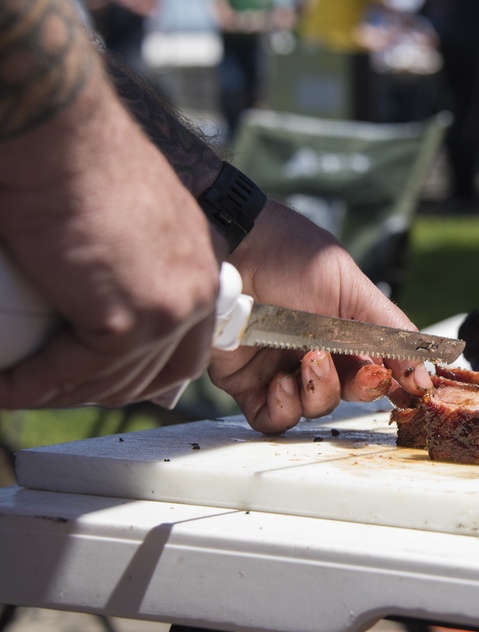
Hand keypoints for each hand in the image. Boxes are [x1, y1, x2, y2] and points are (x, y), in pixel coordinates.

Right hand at [0, 61, 221, 406]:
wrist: (61, 135)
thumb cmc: (79, 157)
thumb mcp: (125, 214)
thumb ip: (128, 256)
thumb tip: (93, 286)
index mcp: (200, 260)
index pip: (187, 338)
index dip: (146, 366)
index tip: (104, 376)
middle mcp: (195, 287)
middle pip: (161, 369)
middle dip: (106, 388)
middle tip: (56, 389)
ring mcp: (167, 309)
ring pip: (115, 377)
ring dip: (62, 390)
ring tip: (18, 388)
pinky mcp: (125, 322)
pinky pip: (73, 372)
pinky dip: (33, 385)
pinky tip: (4, 386)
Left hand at [208, 201, 432, 433]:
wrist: (233, 245)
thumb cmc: (291, 254)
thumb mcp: (354, 289)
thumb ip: (391, 333)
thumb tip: (424, 375)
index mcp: (347, 332)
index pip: (379, 370)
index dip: (394, 384)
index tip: (409, 388)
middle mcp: (317, 354)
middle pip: (350, 395)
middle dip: (361, 388)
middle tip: (364, 372)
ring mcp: (282, 369)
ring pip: (314, 410)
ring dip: (321, 392)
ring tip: (311, 359)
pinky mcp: (246, 382)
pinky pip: (271, 418)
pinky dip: (284, 409)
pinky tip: (283, 382)